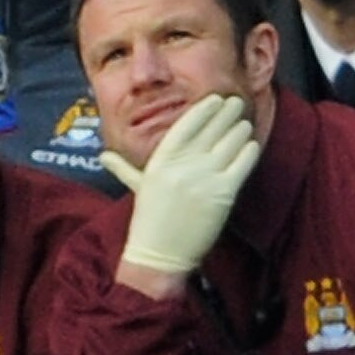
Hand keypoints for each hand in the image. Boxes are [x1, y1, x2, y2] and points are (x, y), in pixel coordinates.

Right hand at [103, 92, 262, 296]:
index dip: (204, 109)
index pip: (187, 124)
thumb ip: (124, 168)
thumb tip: (104, 156)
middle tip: (236, 103)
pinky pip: (243, 163)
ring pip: (231, 141)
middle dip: (227, 112)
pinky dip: (249, 150)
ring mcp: (205, 177)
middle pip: (212, 128)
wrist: (160, 255)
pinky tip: (250, 144)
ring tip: (244, 123)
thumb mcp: (137, 188)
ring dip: (240, 129)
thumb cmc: (149, 220)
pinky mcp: (224, 193)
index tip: (215, 99)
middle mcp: (183, 164)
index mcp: (162, 159)